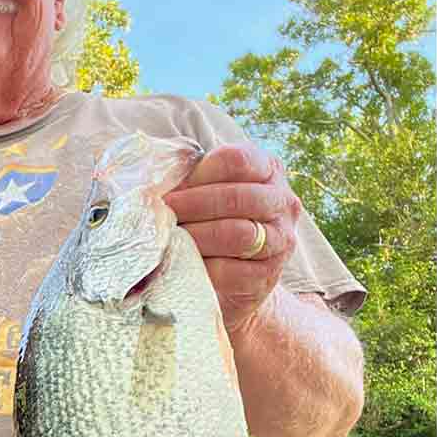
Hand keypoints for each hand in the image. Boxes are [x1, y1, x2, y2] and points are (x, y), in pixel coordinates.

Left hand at [162, 142, 301, 332]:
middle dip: (193, 205)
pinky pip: (234, 271)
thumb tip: (155, 184)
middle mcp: (282, 202)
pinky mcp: (268, 276)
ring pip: (238, 234)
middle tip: (162, 212)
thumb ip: (190, 179)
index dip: (200, 173)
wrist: (233, 276)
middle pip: (237, 197)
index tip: (173, 186)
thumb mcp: (206, 190)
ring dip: (197, 236)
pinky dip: (203, 266)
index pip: (237, 160)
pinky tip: (183, 262)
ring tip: (170, 237)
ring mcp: (280, 240)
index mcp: (267, 169)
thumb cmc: (212, 220)